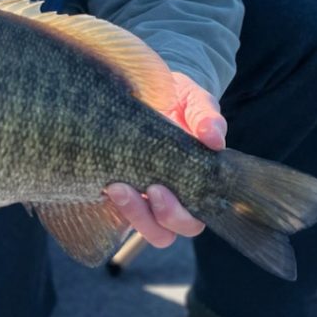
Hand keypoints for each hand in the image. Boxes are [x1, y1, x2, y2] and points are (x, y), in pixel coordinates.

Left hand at [103, 71, 226, 247]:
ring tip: (116, 187)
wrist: (147, 86)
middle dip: (159, 216)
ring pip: (143, 226)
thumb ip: (207, 116)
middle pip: (168, 230)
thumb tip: (214, 140)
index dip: (179, 215)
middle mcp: (169, 195)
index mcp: (194, 181)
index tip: (159, 190)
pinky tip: (102, 182)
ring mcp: (142, 193)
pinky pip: (114, 210)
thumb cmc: (178, 98)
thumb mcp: (194, 100)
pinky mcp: (117, 185)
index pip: (194, 218)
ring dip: (132, 213)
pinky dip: (111, 202)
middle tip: (148, 188)